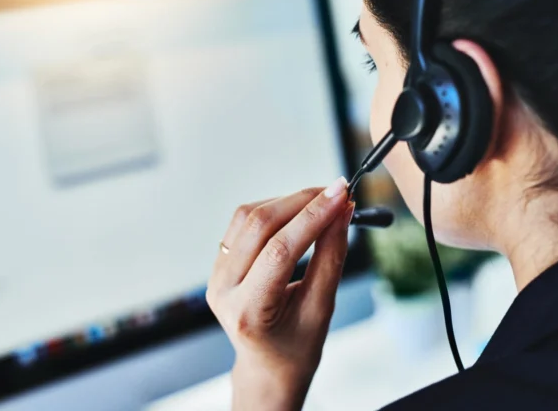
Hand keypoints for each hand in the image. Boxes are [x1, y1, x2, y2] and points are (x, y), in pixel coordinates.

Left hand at [206, 178, 353, 410]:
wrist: (268, 365)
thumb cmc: (297, 346)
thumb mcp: (322, 308)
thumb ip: (331, 257)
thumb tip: (342, 211)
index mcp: (247, 311)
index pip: (279, 251)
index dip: (313, 217)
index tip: (342, 194)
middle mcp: (222, 290)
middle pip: (259, 226)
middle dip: (302, 202)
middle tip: (338, 191)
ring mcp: (215, 275)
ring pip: (248, 217)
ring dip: (287, 201)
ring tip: (321, 201)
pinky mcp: (219, 263)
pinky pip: (242, 223)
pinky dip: (273, 210)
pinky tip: (298, 212)